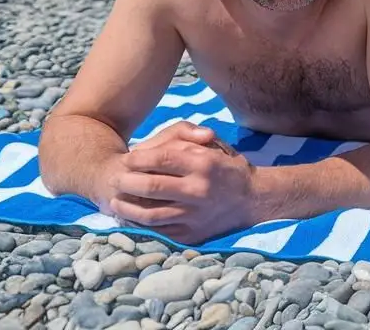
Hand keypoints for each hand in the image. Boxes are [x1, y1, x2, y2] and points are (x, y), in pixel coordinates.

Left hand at [102, 122, 259, 243]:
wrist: (253, 200)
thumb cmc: (227, 167)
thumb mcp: (214, 143)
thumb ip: (186, 136)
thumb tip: (155, 144)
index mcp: (204, 163)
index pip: (162, 158)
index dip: (139, 158)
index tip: (128, 158)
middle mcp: (199, 190)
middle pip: (151, 186)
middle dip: (127, 182)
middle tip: (116, 179)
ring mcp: (194, 215)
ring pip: (150, 213)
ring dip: (127, 207)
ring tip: (116, 201)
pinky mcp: (191, 234)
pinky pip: (158, 231)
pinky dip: (140, 225)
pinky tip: (131, 217)